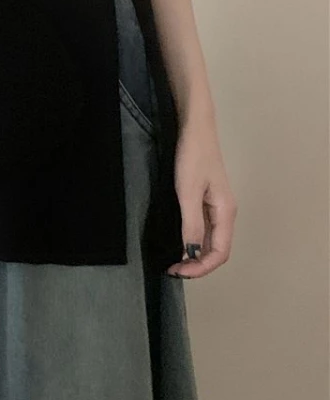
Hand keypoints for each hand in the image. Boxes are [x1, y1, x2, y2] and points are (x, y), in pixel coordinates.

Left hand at [167, 114, 237, 278]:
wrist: (194, 127)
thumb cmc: (193, 156)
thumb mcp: (188, 192)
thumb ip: (191, 224)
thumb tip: (192, 253)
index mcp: (226, 212)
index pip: (220, 253)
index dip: (201, 267)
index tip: (179, 272)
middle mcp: (225, 212)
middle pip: (217, 249)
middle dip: (197, 264)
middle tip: (172, 269)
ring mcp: (217, 205)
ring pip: (211, 239)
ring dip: (195, 254)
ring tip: (174, 260)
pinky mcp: (207, 198)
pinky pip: (204, 227)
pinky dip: (193, 240)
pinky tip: (179, 240)